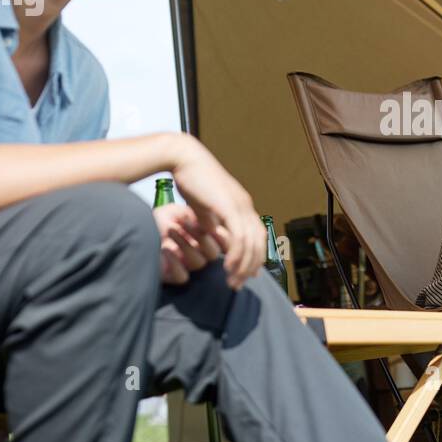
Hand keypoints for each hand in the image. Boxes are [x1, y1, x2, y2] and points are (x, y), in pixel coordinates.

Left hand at [155, 202, 221, 285]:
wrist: (132, 229)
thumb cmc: (157, 219)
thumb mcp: (176, 211)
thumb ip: (193, 214)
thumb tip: (210, 221)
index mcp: (204, 238)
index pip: (223, 242)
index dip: (221, 235)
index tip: (210, 222)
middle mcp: (198, 253)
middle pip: (212, 253)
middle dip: (202, 237)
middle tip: (186, 223)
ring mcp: (185, 265)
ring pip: (198, 263)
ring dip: (186, 245)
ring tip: (171, 230)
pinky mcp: (172, 276)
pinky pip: (183, 276)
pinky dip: (175, 263)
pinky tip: (166, 248)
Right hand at [168, 134, 265, 289]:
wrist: (183, 158)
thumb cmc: (191, 180)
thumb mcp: (204, 206)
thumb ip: (210, 220)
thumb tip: (211, 233)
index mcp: (242, 205)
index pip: (258, 236)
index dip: (255, 256)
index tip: (247, 273)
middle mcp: (245, 206)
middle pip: (259, 243)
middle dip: (250, 266)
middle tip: (238, 284)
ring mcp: (239, 205)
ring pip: (250, 243)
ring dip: (243, 265)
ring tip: (232, 281)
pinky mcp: (229, 206)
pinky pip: (239, 236)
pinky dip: (236, 254)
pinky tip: (227, 267)